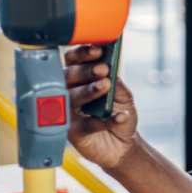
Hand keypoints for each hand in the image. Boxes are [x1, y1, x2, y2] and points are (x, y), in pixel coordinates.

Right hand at [64, 44, 139, 169]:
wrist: (123, 143)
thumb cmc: (117, 112)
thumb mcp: (123, 95)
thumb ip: (116, 82)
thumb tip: (109, 68)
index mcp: (79, 79)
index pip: (74, 61)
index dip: (82, 54)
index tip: (97, 50)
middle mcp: (69, 93)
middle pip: (68, 77)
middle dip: (85, 71)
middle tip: (102, 68)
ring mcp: (68, 112)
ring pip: (71, 98)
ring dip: (89, 91)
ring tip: (106, 85)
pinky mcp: (73, 132)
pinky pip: (86, 125)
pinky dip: (104, 121)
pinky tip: (120, 117)